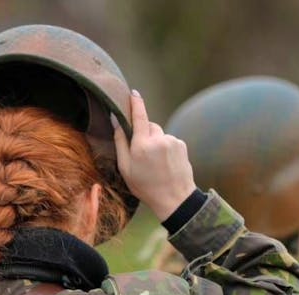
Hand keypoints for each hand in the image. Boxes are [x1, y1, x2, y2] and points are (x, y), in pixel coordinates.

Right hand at [113, 90, 196, 220]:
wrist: (175, 199)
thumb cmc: (146, 186)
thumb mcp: (126, 168)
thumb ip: (120, 143)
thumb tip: (116, 122)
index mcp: (141, 146)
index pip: (139, 117)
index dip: (136, 103)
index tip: (133, 93)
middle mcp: (158, 139)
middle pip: (149, 126)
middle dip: (144, 134)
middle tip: (142, 153)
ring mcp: (172, 141)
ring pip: (159, 134)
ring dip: (155, 142)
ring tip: (156, 163)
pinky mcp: (181, 145)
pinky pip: (169, 140)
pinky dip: (165, 147)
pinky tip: (165, 163)